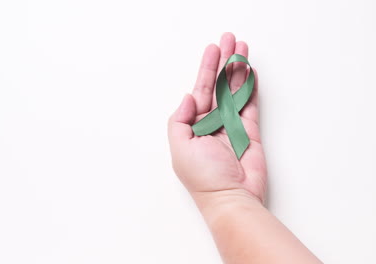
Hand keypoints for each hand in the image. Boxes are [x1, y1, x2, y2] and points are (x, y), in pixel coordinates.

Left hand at [168, 32, 266, 203]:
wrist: (231, 198)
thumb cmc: (203, 177)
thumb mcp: (180, 147)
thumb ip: (180, 119)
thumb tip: (189, 96)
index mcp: (193, 125)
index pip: (201, 90)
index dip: (207, 68)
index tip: (214, 49)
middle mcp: (212, 122)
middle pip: (219, 85)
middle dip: (224, 61)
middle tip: (230, 39)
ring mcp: (231, 125)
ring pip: (235, 90)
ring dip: (239, 69)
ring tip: (243, 48)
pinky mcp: (249, 131)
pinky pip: (250, 104)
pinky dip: (251, 88)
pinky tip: (251, 73)